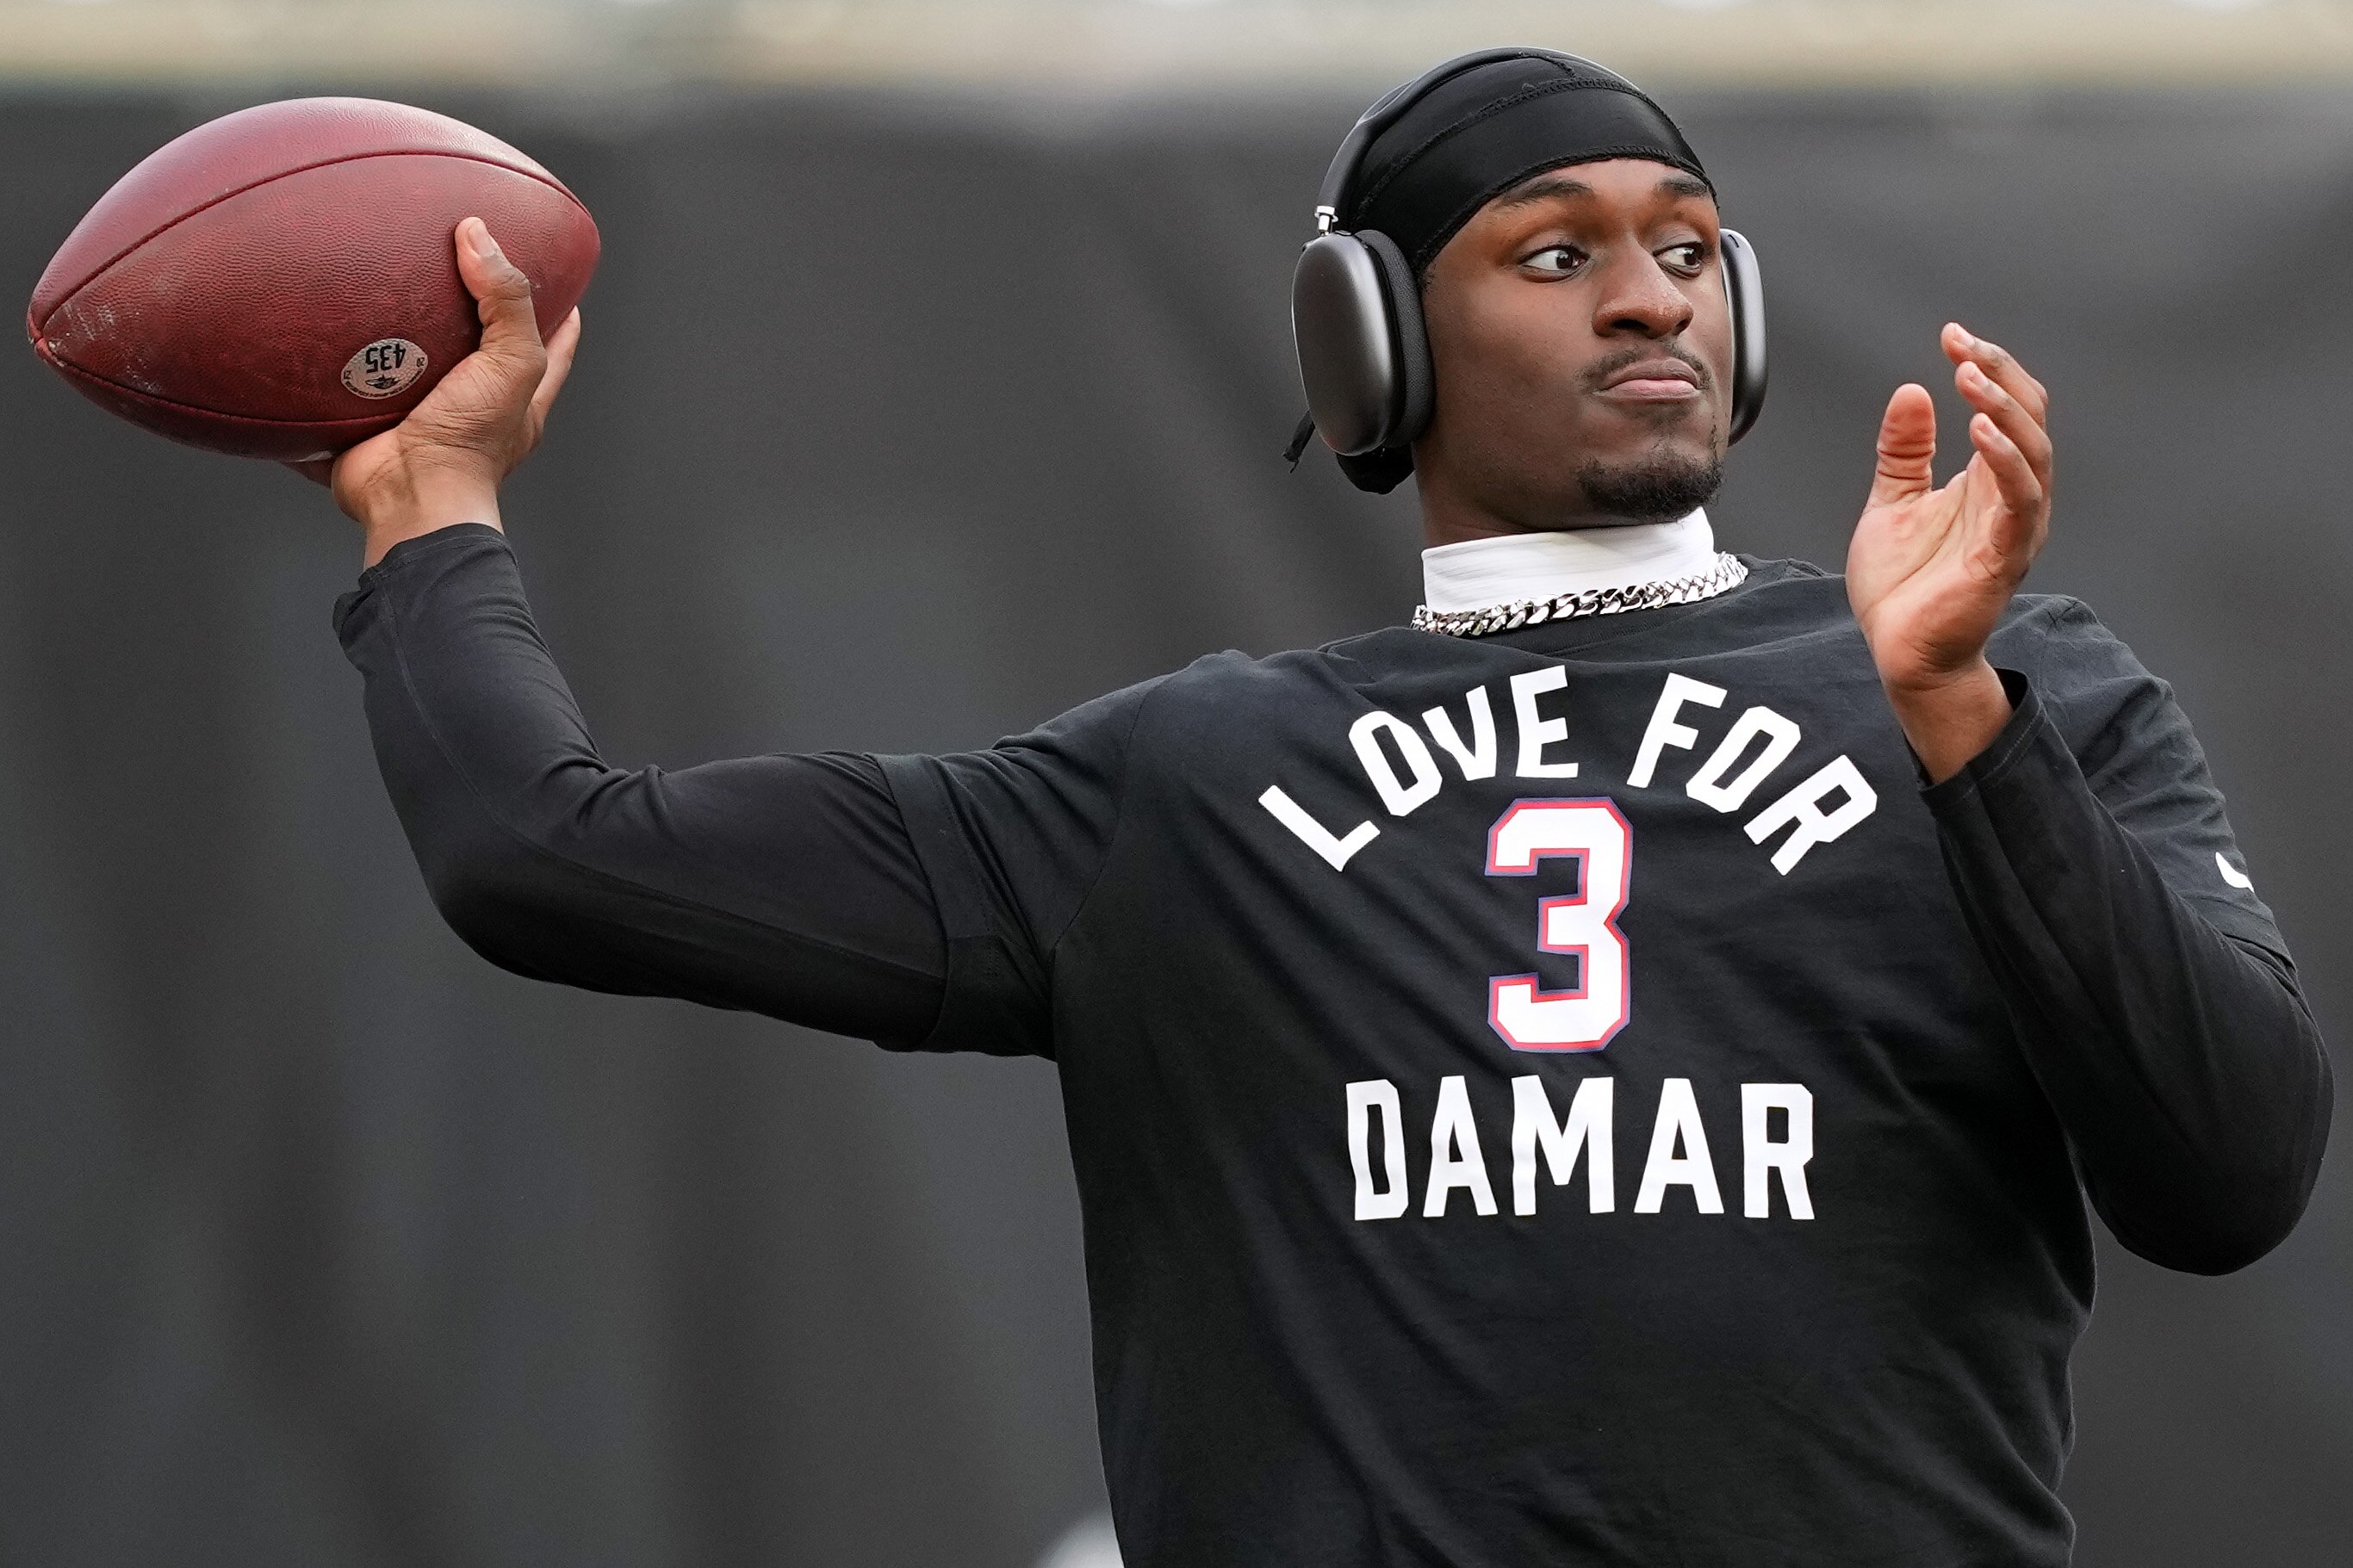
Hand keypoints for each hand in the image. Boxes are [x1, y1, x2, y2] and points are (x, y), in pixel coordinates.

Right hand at [291, 217, 582, 566]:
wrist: (407, 495)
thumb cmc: (469, 443)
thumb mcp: (511, 364)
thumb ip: (506, 300)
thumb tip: (478, 235)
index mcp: (517, 397)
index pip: (551, 342)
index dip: (558, 306)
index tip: (554, 268)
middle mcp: (473, 406)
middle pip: (477, 347)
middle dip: (466, 309)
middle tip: (448, 260)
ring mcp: (420, 415)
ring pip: (410, 362)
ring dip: (394, 331)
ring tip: (375, 281)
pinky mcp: (369, 422)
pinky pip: (349, 387)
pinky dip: (336, 365)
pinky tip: (320, 330)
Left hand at [1846, 324, 2051, 780]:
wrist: (1901, 654)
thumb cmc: (1904, 588)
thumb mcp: (1893, 501)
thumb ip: (1905, 450)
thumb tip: (1912, 391)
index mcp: (1989, 482)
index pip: (2007, 409)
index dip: (1987, 369)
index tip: (1953, 336)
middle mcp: (2011, 499)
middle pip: (2029, 420)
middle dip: (2000, 376)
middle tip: (1965, 347)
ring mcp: (2014, 528)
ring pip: (2032, 454)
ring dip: (2004, 411)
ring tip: (1970, 378)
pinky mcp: (2004, 558)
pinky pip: (2019, 502)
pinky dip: (2005, 462)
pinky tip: (1980, 432)